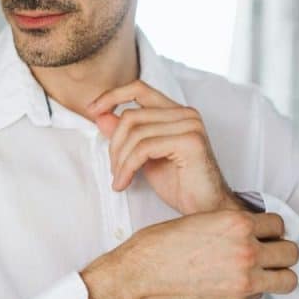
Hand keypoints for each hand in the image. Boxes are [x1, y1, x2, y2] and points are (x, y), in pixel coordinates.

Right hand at [77, 210, 298, 298]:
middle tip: (267, 252)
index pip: (277, 223)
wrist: (137, 279)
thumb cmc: (156, 249)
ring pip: (288, 278)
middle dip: (280, 251)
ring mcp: (244, 280)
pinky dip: (253, 291)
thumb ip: (228, 227)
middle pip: (291, 251)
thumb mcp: (196, 221)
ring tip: (262, 272)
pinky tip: (233, 284)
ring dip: (278, 274)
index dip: (270, 229)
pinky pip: (262, 296)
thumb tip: (246, 234)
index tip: (265, 233)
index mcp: (235, 223)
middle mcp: (245, 251)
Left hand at [87, 79, 237, 215]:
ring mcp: (190, 125)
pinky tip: (124, 183)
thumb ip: (125, 134)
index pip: (139, 88)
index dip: (112, 95)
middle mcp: (186, 113)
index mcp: (176, 112)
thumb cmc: (180, 185)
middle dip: (114, 144)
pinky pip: (144, 148)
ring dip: (120, 160)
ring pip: (135, 132)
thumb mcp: (144, 157)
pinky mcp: (190, 141)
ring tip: (119, 179)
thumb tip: (100, 115)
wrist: (207, 210)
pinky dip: (127, 167)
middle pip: (131, 115)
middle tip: (113, 169)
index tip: (92, 110)